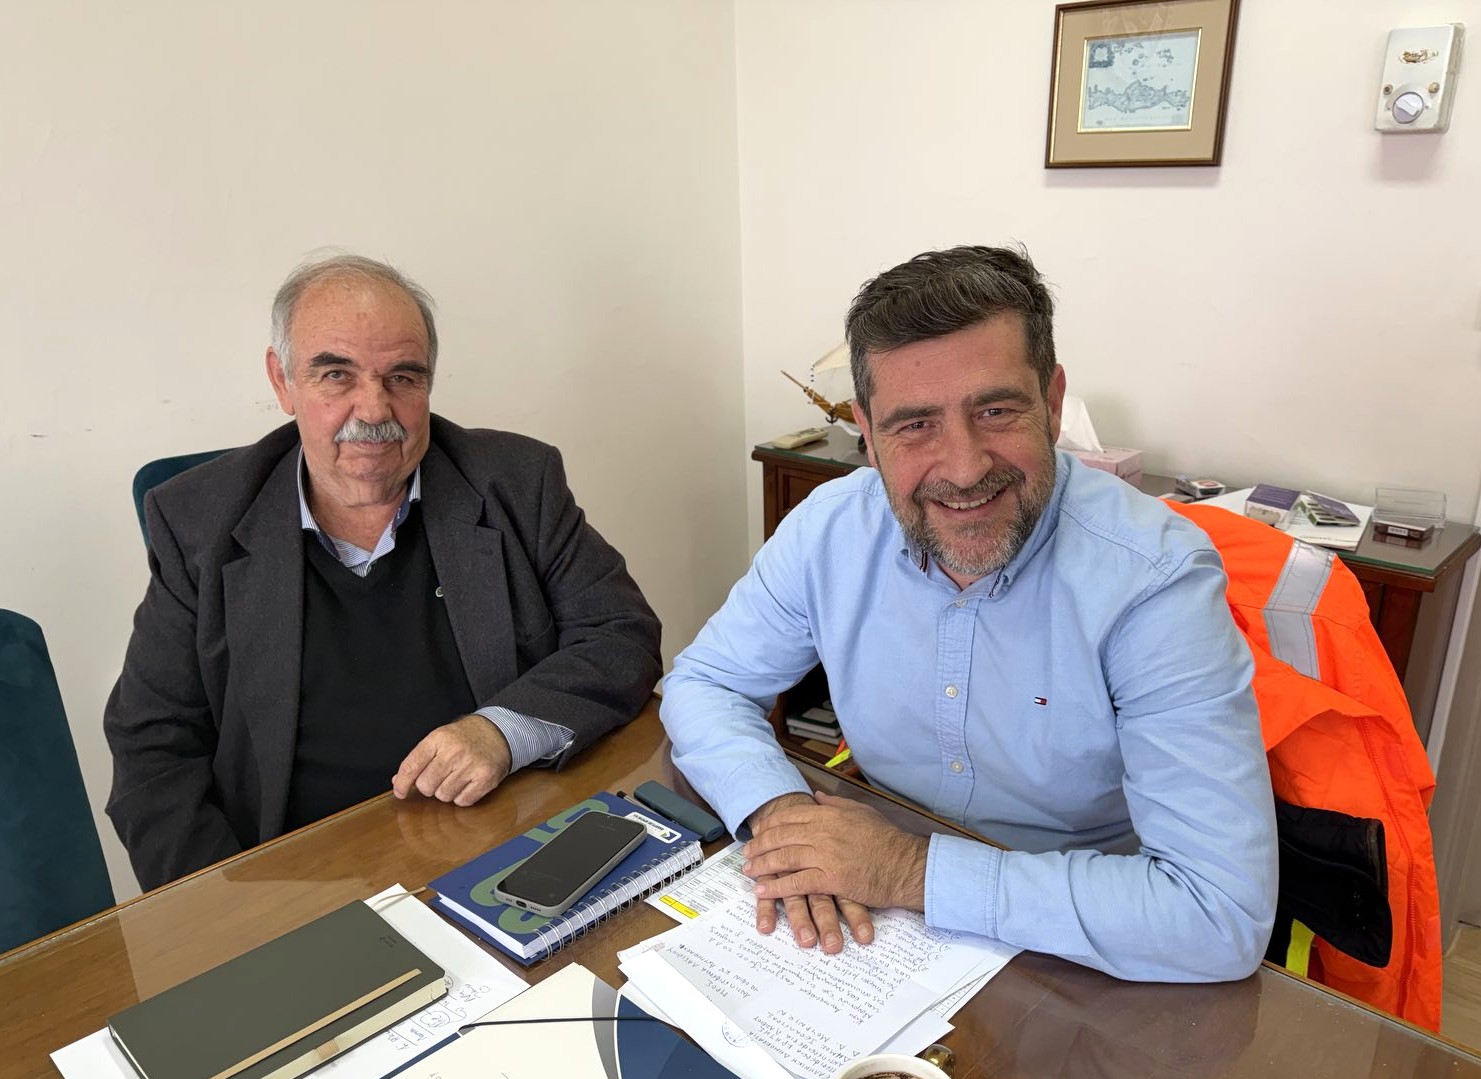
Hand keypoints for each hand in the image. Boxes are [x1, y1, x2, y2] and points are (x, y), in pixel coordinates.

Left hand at [392, 714, 512, 805]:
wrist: (499, 731)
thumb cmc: (465, 738)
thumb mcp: (439, 739)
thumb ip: (419, 759)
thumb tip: (398, 782)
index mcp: (438, 739)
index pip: (411, 766)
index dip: (402, 783)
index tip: (400, 792)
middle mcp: (454, 751)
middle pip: (426, 786)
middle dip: (429, 786)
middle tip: (440, 777)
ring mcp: (471, 765)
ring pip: (443, 796)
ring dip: (447, 791)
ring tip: (456, 777)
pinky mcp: (486, 778)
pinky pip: (463, 801)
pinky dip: (462, 796)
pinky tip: (468, 783)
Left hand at [744, 791, 928, 911]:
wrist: (905, 864)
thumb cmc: (886, 839)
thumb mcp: (861, 811)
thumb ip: (835, 804)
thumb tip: (816, 797)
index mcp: (829, 814)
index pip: (789, 816)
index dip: (770, 824)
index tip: (757, 832)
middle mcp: (824, 832)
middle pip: (782, 836)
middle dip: (760, 845)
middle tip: (746, 852)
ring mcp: (826, 855)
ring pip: (785, 858)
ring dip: (762, 865)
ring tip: (749, 870)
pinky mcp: (831, 879)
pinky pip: (797, 882)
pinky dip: (777, 887)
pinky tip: (763, 890)